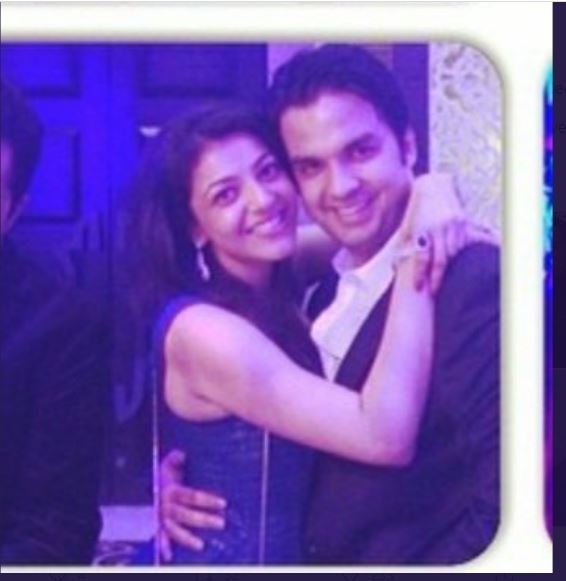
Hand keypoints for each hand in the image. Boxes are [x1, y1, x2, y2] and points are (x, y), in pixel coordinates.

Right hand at [158, 450, 226, 561]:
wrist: (148, 484)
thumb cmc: (166, 473)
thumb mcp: (169, 463)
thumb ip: (175, 458)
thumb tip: (181, 454)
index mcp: (171, 489)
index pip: (191, 495)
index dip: (207, 499)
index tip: (223, 503)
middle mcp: (166, 504)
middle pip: (185, 514)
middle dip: (203, 519)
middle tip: (221, 523)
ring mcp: (162, 516)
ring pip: (174, 529)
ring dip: (186, 538)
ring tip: (201, 545)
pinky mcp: (159, 523)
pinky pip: (160, 536)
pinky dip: (163, 546)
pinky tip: (169, 557)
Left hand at [400, 173, 493, 292]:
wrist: (432, 187)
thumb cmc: (416, 213)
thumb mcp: (407, 228)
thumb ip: (404, 247)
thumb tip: (396, 267)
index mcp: (420, 230)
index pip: (420, 258)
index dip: (419, 274)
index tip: (418, 287)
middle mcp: (437, 228)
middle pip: (440, 260)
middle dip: (436, 278)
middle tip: (433, 291)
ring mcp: (452, 225)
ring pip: (454, 253)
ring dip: (450, 267)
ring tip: (445, 279)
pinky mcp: (462, 222)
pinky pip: (466, 242)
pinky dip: (465, 252)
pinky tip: (471, 258)